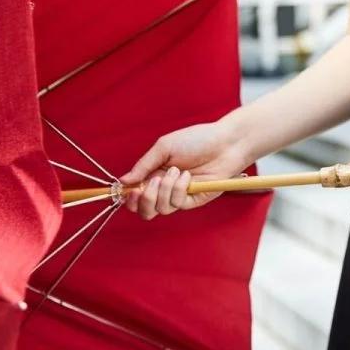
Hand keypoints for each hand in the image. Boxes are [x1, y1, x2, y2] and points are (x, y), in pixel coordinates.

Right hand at [120, 121, 247, 219]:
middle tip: (151, 183)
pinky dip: (178, 190)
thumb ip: (144, 165)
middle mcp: (164, 188)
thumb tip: (124, 181)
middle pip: (145, 210)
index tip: (127, 190)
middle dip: (144, 200)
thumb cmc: (197, 140)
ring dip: (164, 190)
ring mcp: (179, 195)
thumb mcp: (165, 147)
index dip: (128, 197)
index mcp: (154, 173)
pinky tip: (187, 176)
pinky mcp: (194, 200)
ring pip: (160, 209)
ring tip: (176, 171)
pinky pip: (177, 204)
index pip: (135, 194)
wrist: (225, 144)